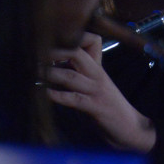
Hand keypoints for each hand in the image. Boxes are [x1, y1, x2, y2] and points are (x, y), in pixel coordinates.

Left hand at [44, 32, 156, 152]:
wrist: (129, 127)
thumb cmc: (107, 106)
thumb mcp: (94, 84)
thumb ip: (77, 72)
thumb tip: (51, 64)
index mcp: (97, 68)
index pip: (92, 41)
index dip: (73, 36)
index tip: (53, 38)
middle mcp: (97, 75)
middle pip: (77, 54)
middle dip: (55, 52)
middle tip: (36, 52)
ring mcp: (96, 91)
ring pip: (71, 77)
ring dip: (51, 74)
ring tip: (34, 71)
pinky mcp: (95, 107)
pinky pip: (75, 99)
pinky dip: (59, 96)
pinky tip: (46, 93)